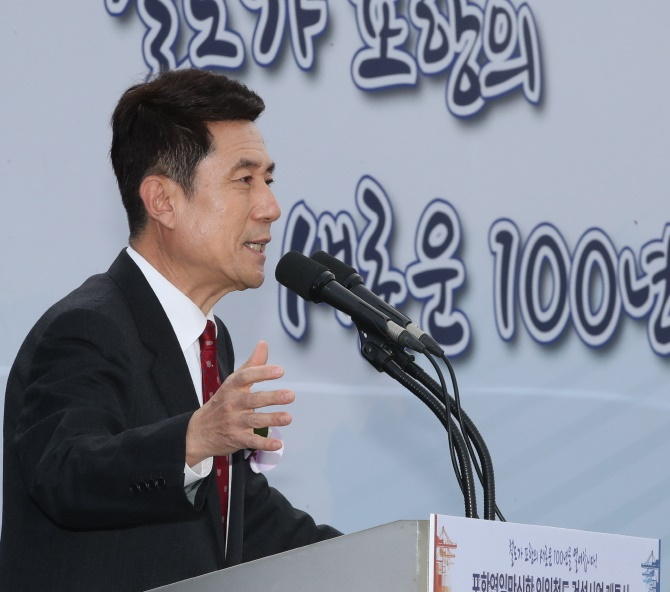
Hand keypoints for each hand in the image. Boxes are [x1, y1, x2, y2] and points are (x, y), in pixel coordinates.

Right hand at [185, 341, 292, 466]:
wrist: (197, 431)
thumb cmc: (221, 402)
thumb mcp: (233, 382)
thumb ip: (252, 365)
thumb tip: (263, 344)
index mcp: (232, 388)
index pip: (246, 377)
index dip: (262, 373)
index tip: (280, 371)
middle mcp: (232, 404)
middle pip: (253, 399)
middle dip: (272, 398)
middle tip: (290, 395)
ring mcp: (234, 422)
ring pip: (254, 420)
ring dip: (272, 419)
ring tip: (288, 418)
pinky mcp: (236, 438)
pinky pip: (251, 441)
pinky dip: (264, 443)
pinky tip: (278, 444)